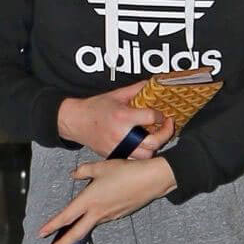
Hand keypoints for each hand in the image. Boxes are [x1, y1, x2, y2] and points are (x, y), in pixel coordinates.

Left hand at [40, 157, 175, 243]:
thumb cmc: (126, 171)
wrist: (152, 180)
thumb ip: (84, 171)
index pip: (66, 217)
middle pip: (76, 233)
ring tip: (68, 234)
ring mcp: (109, 216)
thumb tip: (73, 174)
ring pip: (89, 226)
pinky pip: (102, 220)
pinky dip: (93, 221)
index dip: (52, 226)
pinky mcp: (119, 215)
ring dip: (78, 232)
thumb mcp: (102, 167)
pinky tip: (93, 215)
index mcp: (89, 200)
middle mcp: (97, 212)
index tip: (41, 234)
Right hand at [57, 82, 175, 158]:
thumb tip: (153, 84)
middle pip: (153, 142)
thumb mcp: (117, 94)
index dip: (161, 116)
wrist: (76, 121)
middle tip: (167, 126)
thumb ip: (137, 90)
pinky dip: (141, 153)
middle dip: (165, 134)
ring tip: (155, 137)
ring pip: (146, 155)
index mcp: (124, 116)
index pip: (152, 118)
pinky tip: (142, 144)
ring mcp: (118, 147)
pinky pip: (134, 159)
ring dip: (154, 146)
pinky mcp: (114, 155)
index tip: (162, 114)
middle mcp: (122, 134)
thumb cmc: (95, 107)